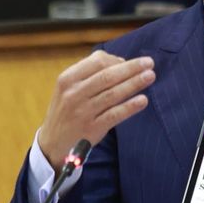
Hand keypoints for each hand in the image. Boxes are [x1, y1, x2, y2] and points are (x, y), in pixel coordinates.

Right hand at [37, 50, 155, 172]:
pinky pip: (115, 114)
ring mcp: (83, 111)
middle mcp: (74, 93)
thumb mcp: (68, 88)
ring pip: (113, 94)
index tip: (131, 63)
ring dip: (135, 83)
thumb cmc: (66, 110)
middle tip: (149, 63)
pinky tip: (143, 100)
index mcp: (67, 79)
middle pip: (108, 76)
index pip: (97, 61)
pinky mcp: (92, 128)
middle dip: (132, 68)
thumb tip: (121, 62)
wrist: (52, 142)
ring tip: (150, 76)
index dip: (117, 60)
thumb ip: (89, 74)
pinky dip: (130, 106)